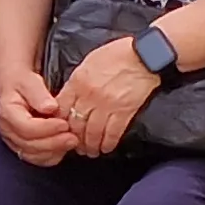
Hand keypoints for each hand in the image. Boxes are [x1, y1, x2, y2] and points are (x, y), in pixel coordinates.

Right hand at [0, 58, 78, 166]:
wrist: (13, 84)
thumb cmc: (21, 82)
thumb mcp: (30, 81)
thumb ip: (39, 94)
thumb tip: (50, 107)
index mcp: (7, 113)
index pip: (26, 127)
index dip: (47, 128)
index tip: (64, 123)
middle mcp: (7, 130)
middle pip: (29, 144)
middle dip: (54, 142)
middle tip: (73, 137)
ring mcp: (13, 140)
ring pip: (33, 154)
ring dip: (54, 151)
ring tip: (72, 141)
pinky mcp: (22, 146)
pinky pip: (36, 158)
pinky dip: (51, 156)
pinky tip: (64, 148)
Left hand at [56, 37, 163, 157]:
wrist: (145, 54)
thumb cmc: (118, 53)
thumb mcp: (90, 61)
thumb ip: (78, 80)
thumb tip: (71, 95)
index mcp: (78, 81)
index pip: (61, 108)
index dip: (59, 122)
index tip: (61, 129)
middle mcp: (89, 96)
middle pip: (75, 124)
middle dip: (74, 138)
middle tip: (75, 146)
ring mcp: (106, 105)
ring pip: (92, 132)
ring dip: (90, 145)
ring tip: (90, 151)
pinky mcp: (124, 111)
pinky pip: (112, 132)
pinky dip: (108, 143)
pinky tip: (106, 148)